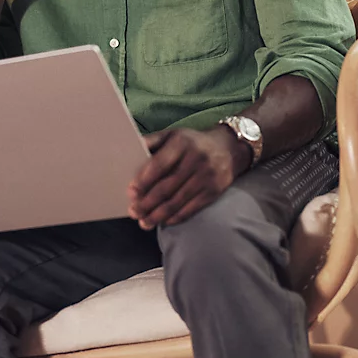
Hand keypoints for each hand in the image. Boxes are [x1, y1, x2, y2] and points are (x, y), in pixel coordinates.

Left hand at [127, 127, 248, 229]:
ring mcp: (206, 176)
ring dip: (158, 215)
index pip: (159, 164)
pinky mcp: (214, 191)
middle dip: (147, 202)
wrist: (229, 148)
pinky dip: (175, 217)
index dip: (144, 180)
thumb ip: (151, 141)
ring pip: (177, 201)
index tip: (130, 192)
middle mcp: (196, 159)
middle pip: (167, 186)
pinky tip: (163, 221)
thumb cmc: (192, 142)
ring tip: (144, 222)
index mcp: (181, 142)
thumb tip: (128, 150)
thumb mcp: (173, 135)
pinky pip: (191, 208)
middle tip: (133, 212)